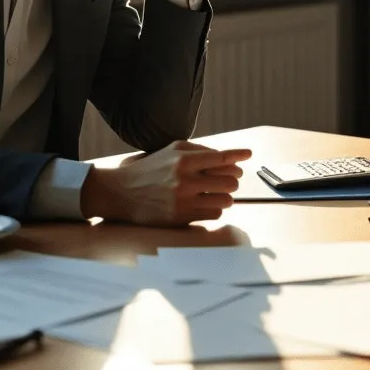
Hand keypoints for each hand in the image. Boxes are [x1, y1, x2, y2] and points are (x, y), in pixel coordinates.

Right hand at [82, 140, 251, 225]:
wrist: (121, 193)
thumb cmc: (150, 169)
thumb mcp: (171, 151)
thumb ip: (199, 150)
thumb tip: (228, 157)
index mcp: (183, 160)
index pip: (221, 157)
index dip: (239, 155)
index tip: (248, 154)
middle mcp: (185, 180)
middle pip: (230, 180)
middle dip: (232, 179)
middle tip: (228, 178)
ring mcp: (184, 201)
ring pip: (226, 200)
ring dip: (225, 196)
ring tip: (218, 193)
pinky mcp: (182, 219)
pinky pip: (214, 215)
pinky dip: (215, 209)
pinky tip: (206, 204)